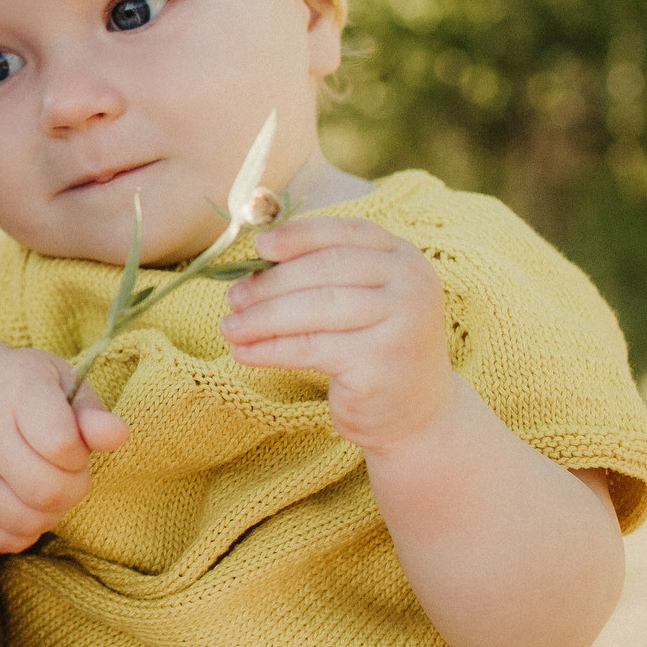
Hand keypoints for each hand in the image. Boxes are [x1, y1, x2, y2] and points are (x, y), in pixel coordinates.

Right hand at [0, 340, 128, 551]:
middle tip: (63, 469)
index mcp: (11, 386)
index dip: (78, 452)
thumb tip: (118, 434)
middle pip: (47, 491)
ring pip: (28, 521)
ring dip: (50, 512)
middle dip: (71, 486)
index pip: (60, 444)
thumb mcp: (60, 384)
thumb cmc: (21, 395)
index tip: (71, 442)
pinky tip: (19, 500)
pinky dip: (24, 530)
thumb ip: (91, 412)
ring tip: (43, 484)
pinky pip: (5, 541)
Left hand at [221, 215, 452, 453]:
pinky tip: (244, 353)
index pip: (345, 232)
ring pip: (315, 308)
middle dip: (271, 283)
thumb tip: (256, 255)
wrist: (417, 413)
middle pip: (325, 269)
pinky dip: (270, 349)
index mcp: (404, 258)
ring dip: (262, 318)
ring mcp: (401, 323)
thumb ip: (323, 271)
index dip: (297, 236)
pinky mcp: (380, 363)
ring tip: (229, 328)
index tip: (257, 245)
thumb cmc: (375, 348)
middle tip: (233, 296)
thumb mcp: (361, 300)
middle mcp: (411, 284)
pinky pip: (310, 348)